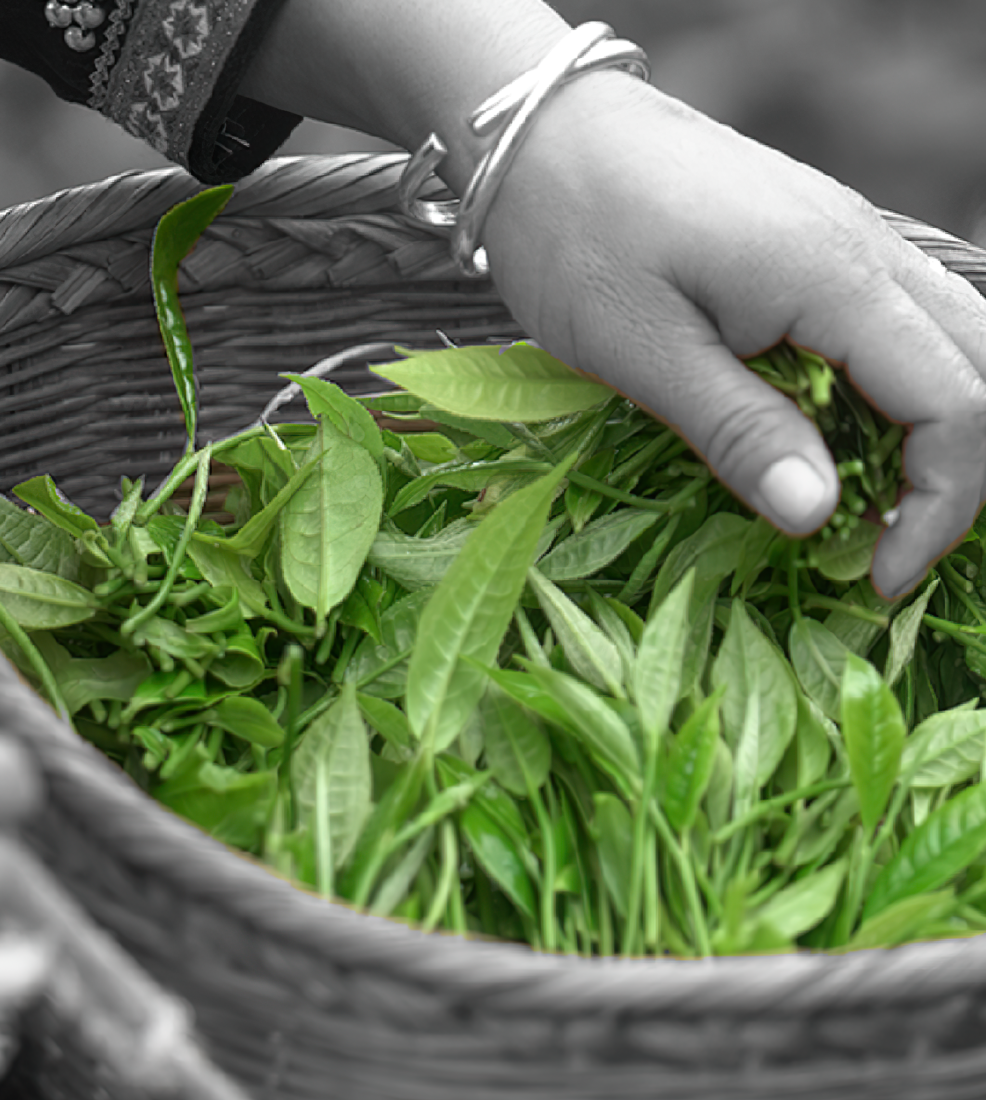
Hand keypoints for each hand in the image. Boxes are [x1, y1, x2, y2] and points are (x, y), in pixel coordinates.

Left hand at [480, 72, 985, 599]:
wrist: (545, 136)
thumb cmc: (577, 236)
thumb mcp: (643, 350)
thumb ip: (739, 430)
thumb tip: (818, 516)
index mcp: (835, 276)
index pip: (957, 403)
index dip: (939, 505)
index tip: (877, 576)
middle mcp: (869, 250)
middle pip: (982, 372)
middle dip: (955, 476)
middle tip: (880, 549)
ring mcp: (852, 242)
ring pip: (953, 345)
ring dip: (932, 435)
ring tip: (862, 506)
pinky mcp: (823, 249)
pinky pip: (901, 327)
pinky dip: (896, 396)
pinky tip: (836, 440)